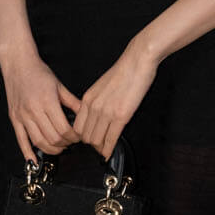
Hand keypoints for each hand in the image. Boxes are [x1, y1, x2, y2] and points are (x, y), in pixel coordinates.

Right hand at [0, 47, 82, 164]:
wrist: (18, 65)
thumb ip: (73, 102)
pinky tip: (34, 161)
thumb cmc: (39, 73)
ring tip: (60, 148)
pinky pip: (21, 140)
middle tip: (71, 142)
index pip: (64, 129)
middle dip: (65, 144)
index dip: (74, 137)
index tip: (78, 137)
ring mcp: (22, 116)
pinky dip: (28, 153)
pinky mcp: (14, 119)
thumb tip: (85, 115)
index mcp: (47, 102)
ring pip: (39, 142)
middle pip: (53, 138)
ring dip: (52, 149)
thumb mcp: (60, 86)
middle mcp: (33, 110)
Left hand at [72, 40, 159, 160]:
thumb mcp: (101, 86)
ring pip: (96, 140)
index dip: (82, 137)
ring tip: (105, 150)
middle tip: (98, 148)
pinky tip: (110, 153)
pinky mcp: (120, 115)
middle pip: (85, 136)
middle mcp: (94, 106)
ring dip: (100, 148)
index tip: (89, 140)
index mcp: (88, 98)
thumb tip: (96, 114)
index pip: (77, 126)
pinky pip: (110, 139)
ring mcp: (106, 112)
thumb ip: (96, 101)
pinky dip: (109, 149)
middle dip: (91, 144)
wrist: (137, 61)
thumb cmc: (123, 71)